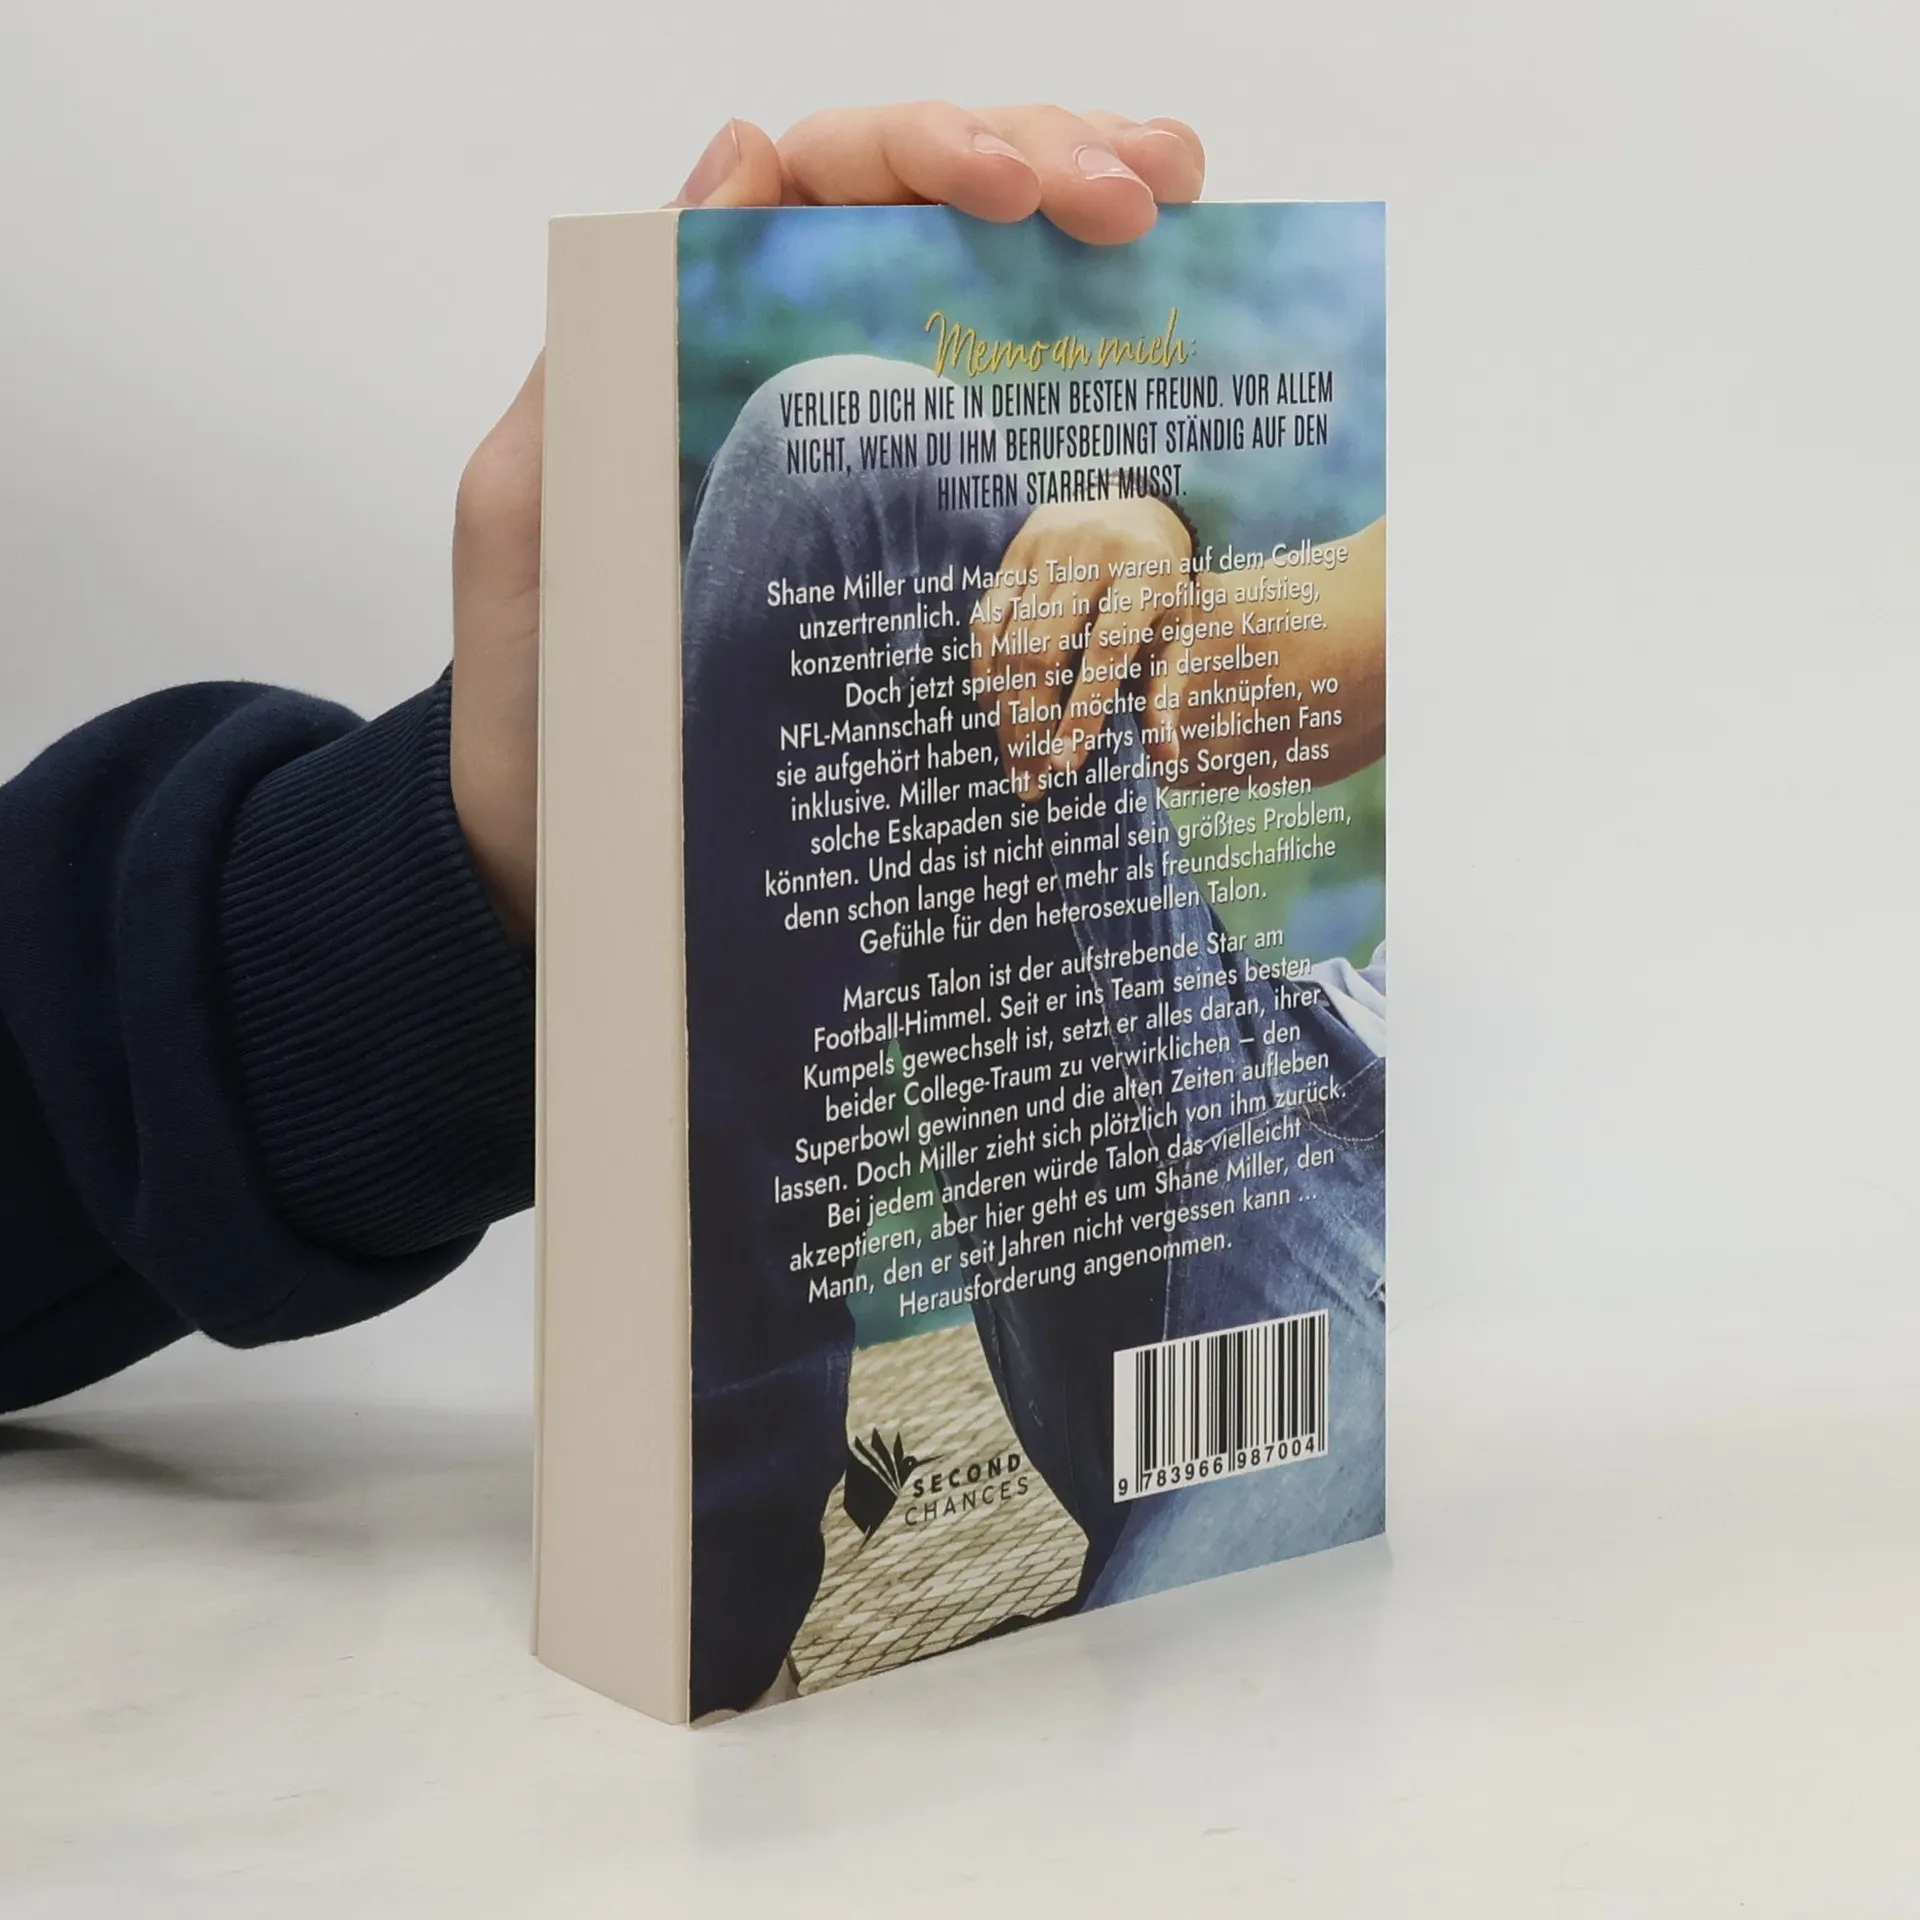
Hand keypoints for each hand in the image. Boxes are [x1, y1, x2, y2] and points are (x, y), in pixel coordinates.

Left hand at [449, 105, 1206, 939]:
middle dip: (1050, 158)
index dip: (932, 152)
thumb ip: (610, 350)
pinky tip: (1162, 317)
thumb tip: (745, 150)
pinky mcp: (923, 549)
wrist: (578, 857)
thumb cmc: (543, 697)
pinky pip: (1019, 427)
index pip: (831, 180)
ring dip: (1091, 214)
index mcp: (705, 344)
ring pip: (993, 287)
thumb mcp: (535, 509)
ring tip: (1176, 195)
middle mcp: (801, 376)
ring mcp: (873, 458)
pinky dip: (1095, 355)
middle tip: (1145, 190)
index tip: (1018, 194)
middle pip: (937, 208)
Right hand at [969, 497, 1194, 800]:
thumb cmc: (1161, 586)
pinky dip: (986, 674)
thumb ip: (1168, 691)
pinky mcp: (1013, 554)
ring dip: (1007, 713)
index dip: (1083, 711)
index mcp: (1144, 575)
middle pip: (1047, 653)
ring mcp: (1046, 550)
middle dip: (1034, 725)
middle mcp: (1091, 555)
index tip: (1065, 767)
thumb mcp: (1179, 630)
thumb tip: (1165, 759)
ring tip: (1014, 764)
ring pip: (1012, 644)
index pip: (1106, 653)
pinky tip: (993, 714)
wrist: (1132, 508)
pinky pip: (987, 622)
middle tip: (1030, 783)